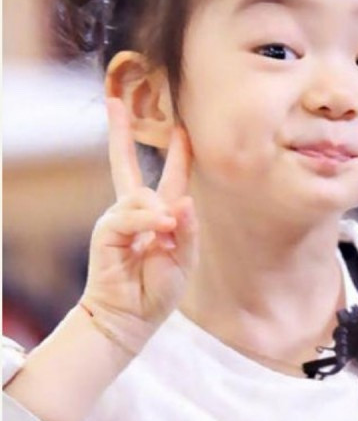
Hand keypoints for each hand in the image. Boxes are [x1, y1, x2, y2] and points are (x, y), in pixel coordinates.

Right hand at [81, 98, 197, 350]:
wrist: (131, 317)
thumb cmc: (158, 289)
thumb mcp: (185, 259)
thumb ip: (187, 230)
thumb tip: (184, 201)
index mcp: (161, 215)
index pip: (171, 177)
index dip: (177, 153)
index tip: (180, 128)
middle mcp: (137, 211)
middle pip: (126, 164)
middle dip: (120, 133)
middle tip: (114, 103)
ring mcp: (119, 218)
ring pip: (142, 194)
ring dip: (160, 216)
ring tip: (166, 240)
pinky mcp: (107, 230)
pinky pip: (130, 214)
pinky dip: (148, 221)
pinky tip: (161, 232)